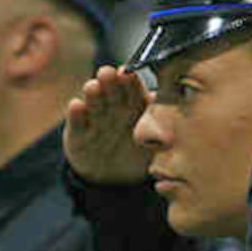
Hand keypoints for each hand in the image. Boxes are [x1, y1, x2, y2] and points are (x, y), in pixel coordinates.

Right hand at [64, 65, 150, 183]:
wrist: (113, 178)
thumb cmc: (137, 153)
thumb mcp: (152, 142)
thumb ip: (161, 125)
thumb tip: (175, 110)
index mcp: (134, 106)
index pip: (133, 90)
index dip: (131, 82)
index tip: (129, 73)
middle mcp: (114, 108)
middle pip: (112, 91)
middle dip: (111, 81)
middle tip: (109, 73)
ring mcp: (95, 119)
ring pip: (94, 102)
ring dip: (93, 93)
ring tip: (93, 86)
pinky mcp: (78, 133)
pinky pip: (77, 123)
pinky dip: (76, 114)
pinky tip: (76, 105)